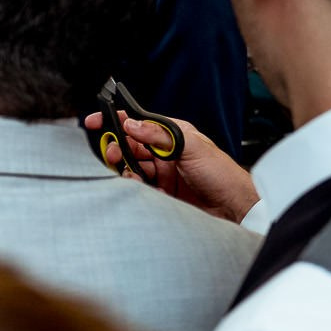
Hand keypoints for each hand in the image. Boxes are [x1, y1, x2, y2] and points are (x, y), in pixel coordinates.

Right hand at [83, 110, 257, 222]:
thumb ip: (160, 134)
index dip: (117, 120)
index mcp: (174, 135)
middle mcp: (166, 153)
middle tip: (113, 153)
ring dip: (128, 171)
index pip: (140, 122)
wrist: (235, 210)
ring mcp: (163, 174)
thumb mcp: (192, 147)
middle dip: (117, 148)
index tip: (95, 121)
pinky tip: (144, 189)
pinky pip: (139, 188)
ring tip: (133, 177)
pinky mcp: (162, 193)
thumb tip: (132, 124)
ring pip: (132, 168)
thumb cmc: (223, 175)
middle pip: (131, 146)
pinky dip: (136, 188)